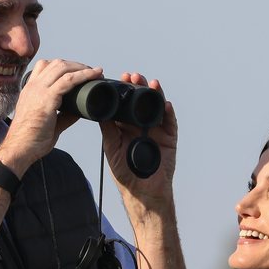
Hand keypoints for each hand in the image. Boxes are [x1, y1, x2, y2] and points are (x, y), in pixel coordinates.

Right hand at [0, 59, 102, 176]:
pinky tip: (94, 75)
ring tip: (95, 72)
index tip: (78, 71)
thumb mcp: (49, 123)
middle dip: (76, 64)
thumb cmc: (30, 141)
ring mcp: (38, 91)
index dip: (64, 66)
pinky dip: (84, 75)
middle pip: (56, 63)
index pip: (45, 66)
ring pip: (63, 67)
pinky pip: (69, 80)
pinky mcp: (47, 99)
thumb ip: (63, 116)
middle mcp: (33, 86)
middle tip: (91, 71)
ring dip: (82, 67)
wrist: (18, 149)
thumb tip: (79, 111)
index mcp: (30, 90)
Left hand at [99, 72, 177, 206]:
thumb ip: (108, 130)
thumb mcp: (112, 149)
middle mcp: (141, 125)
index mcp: (126, 126)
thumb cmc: (125, 174)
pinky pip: (170, 122)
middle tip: (134, 76)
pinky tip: (166, 104)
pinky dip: (169, 112)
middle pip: (142, 101)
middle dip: (139, 87)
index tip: (121, 78)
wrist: (143, 192)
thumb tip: (98, 111)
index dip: (124, 90)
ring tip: (151, 83)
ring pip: (156, 107)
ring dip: (155, 94)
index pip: (126, 103)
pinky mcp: (169, 138)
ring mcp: (156, 130)